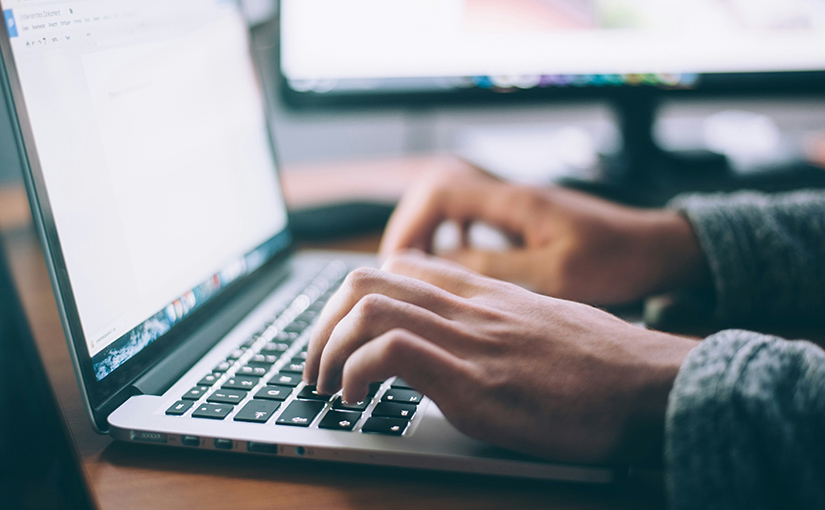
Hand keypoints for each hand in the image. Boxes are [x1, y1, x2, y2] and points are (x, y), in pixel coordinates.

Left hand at [305, 251, 697, 463]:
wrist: (654, 385)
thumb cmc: (607, 364)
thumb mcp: (545, 326)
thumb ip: (499, 322)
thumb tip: (471, 342)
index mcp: (485, 293)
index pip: (400, 266)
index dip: (355, 297)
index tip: (344, 334)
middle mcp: (469, 306)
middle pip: (367, 280)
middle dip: (323, 323)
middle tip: (317, 364)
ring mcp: (470, 340)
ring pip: (367, 307)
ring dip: (327, 348)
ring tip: (326, 385)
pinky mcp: (474, 381)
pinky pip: (390, 352)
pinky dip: (356, 372)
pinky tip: (356, 400)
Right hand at [380, 162, 708, 305]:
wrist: (658, 249)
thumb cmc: (617, 260)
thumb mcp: (554, 274)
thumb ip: (494, 268)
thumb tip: (438, 267)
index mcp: (514, 202)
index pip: (440, 192)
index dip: (409, 224)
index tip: (397, 263)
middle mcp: (511, 196)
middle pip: (437, 195)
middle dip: (411, 230)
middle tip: (399, 271)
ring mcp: (518, 207)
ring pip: (453, 208)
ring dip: (430, 236)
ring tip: (418, 273)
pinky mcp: (525, 221)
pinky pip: (474, 221)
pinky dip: (455, 241)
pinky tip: (457, 268)